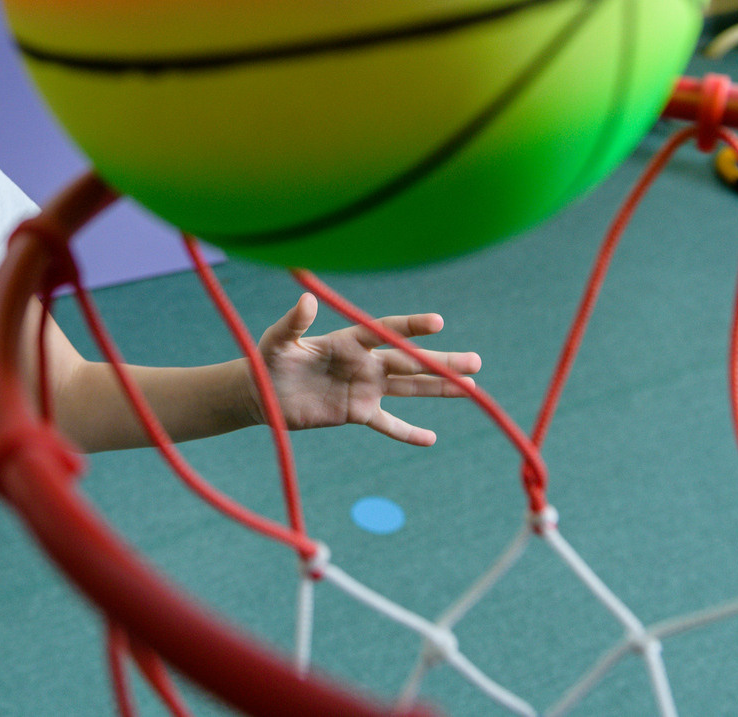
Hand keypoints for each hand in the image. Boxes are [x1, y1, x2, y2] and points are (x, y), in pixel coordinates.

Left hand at [256, 295, 479, 445]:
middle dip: (442, 362)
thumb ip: (294, 322)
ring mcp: (364, 388)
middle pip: (410, 361)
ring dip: (438, 388)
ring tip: (471, 387)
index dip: (410, 327)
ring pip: (409, 388)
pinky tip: (432, 438)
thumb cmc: (269, 359)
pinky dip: (408, 432)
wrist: (261, 392)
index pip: (386, 331)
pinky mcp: (357, 413)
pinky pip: (388, 425)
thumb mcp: (278, 340)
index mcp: (348, 341)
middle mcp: (364, 363)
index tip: (438, 323)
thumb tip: (305, 300)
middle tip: (476, 361)